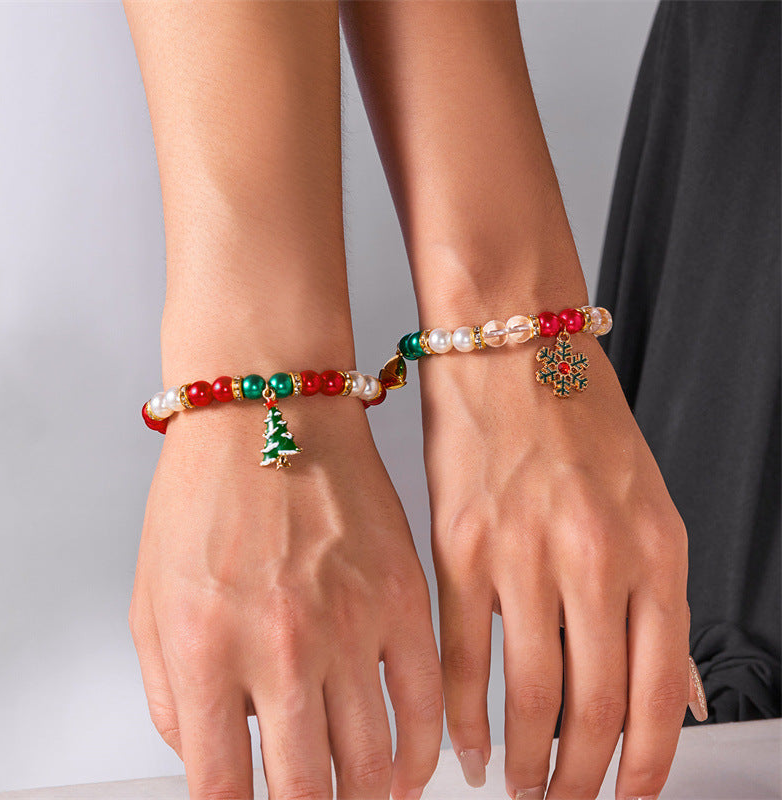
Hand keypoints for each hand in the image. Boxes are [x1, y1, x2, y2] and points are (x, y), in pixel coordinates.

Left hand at [129, 399, 442, 799]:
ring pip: (372, 765)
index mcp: (208, 649)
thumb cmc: (207, 494)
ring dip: (362, 799)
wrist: (271, 412)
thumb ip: (169, 696)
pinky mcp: (402, 597)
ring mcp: (351, 624)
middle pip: (307, 794)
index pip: (224, 792)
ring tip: (355, 799)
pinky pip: (427, 703)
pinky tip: (407, 770)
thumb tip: (206, 758)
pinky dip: (421, 753)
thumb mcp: (151, 599)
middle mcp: (282, 647)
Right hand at [420, 332, 701, 799]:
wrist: (512, 345)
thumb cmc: (576, 415)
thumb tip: (675, 693)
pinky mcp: (461, 546)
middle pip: (594, 709)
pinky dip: (464, 712)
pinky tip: (467, 741)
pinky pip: (463, 655)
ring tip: (519, 783)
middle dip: (580, 779)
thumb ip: (659, 603)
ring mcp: (524, 553)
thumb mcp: (649, 503)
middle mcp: (594, 557)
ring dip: (526, 758)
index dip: (644, 766)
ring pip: (530, 694)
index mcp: (653, 549)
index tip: (625, 797)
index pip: (657, 693)